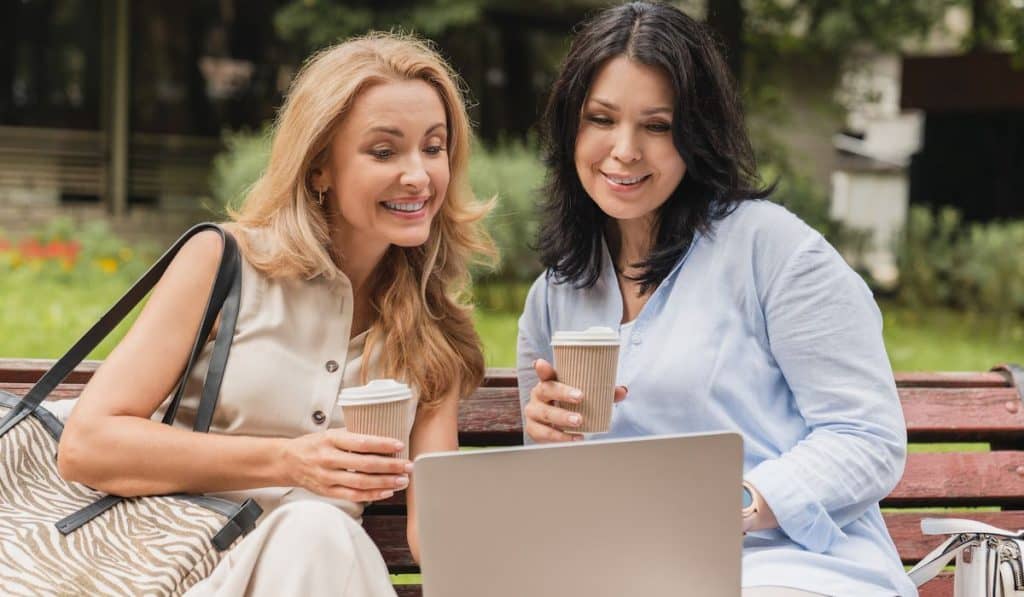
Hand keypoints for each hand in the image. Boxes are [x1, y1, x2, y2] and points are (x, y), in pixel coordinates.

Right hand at [281, 429, 412, 501]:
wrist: (288, 462)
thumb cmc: (313, 445)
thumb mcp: (330, 433)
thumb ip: (353, 436)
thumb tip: (382, 437)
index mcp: (331, 440)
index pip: (361, 442)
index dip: (382, 444)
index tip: (399, 445)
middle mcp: (329, 458)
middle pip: (364, 464)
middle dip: (390, 466)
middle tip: (407, 466)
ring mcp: (328, 477)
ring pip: (360, 482)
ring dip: (385, 482)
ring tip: (402, 480)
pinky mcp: (328, 491)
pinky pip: (353, 495)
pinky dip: (372, 494)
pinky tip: (386, 492)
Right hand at [523, 358, 626, 442]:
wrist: (555, 426)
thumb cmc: (568, 406)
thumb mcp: (582, 396)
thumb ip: (603, 392)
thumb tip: (622, 391)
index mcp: (548, 382)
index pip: (544, 372)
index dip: (543, 368)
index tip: (543, 364)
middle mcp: (537, 395)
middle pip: (546, 391)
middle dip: (562, 394)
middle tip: (580, 397)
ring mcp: (533, 413)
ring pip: (545, 414)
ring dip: (562, 418)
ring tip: (579, 422)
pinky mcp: (534, 430)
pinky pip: (545, 434)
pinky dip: (561, 437)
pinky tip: (575, 438)